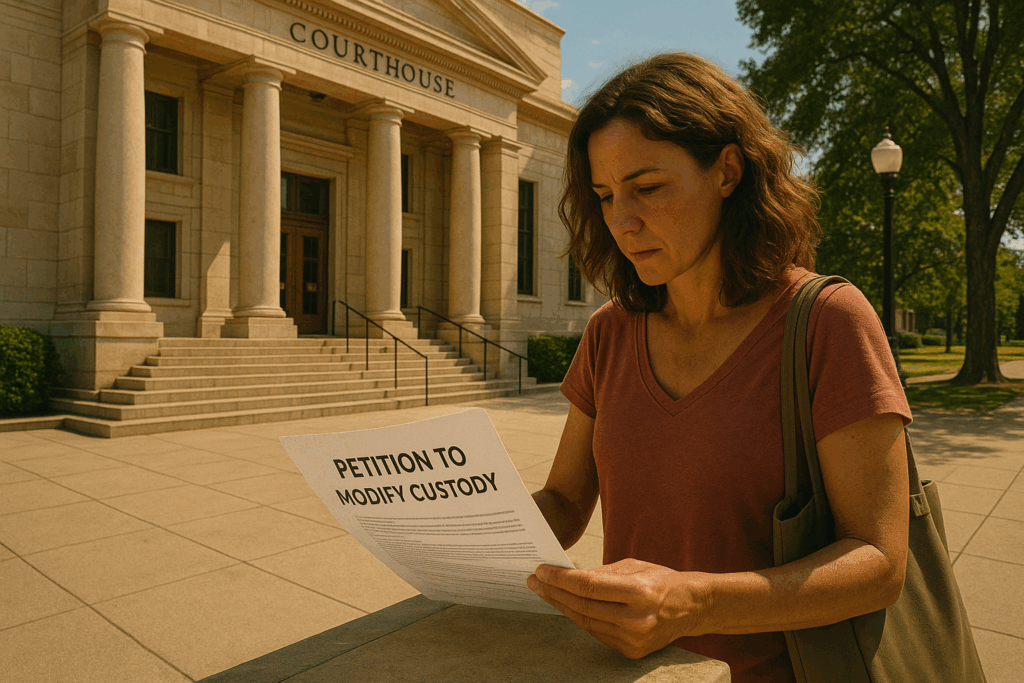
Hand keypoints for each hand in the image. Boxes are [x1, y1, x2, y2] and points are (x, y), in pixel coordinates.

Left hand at [527, 558, 711, 658]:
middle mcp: (637, 619)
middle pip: (584, 606)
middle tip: (535, 581)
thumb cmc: (661, 581)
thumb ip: (600, 573)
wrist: (691, 608)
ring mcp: (634, 639)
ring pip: (586, 622)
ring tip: (545, 592)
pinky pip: (597, 632)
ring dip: (562, 606)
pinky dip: (579, 618)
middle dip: (555, 592)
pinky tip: (566, 605)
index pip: (589, 586)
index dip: (561, 579)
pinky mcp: (631, 651)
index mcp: (640, 592)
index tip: (542, 571)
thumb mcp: (634, 566)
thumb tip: (567, 574)